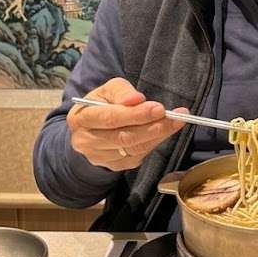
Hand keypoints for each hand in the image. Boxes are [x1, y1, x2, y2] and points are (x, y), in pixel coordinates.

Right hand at [68, 77, 186, 170]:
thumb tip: (136, 99)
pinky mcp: (114, 166)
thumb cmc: (102, 105)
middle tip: (175, 117)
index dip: (135, 115)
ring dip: (158, 135)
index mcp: (81, 119)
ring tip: (176, 122)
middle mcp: (86, 142)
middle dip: (153, 127)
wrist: (91, 129)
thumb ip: (121, 91)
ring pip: (133, 149)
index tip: (159, 108)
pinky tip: (165, 132)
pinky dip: (154, 143)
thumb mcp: (107, 90)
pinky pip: (138, 156)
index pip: (110, 118)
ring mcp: (100, 157)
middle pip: (124, 137)